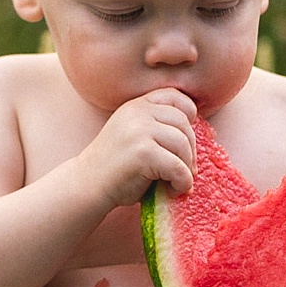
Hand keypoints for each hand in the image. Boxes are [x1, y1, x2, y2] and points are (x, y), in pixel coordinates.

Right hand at [78, 89, 197, 207]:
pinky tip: (173, 190)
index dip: (187, 114)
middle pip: (183, 122)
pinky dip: (182, 183)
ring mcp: (139, 130)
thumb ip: (156, 125)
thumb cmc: (116, 165)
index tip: (183, 138)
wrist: (88, 184)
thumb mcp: (133, 133)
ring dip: (186, 167)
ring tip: (176, 181)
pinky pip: (178, 167)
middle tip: (184, 169)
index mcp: (136, 105)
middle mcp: (137, 112)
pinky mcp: (143, 152)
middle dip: (189, 149)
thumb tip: (197, 131)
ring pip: (183, 144)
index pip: (174, 95)